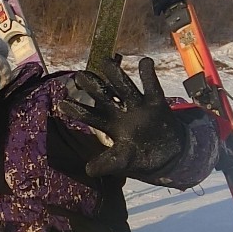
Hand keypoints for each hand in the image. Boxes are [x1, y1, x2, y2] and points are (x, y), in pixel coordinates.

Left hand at [56, 56, 187, 178]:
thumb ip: (105, 164)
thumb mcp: (122, 163)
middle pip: (104, 95)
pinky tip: (144, 62)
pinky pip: (152, 86)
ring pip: (124, 86)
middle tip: (79, 75)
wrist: (170, 158)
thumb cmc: (143, 159)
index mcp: (111, 126)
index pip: (90, 116)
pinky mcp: (156, 103)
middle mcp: (122, 112)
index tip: (62, 102)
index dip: (77, 109)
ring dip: (115, 74)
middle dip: (92, 86)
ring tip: (105, 61)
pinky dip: (149, 74)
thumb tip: (88, 170)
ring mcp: (139, 105)